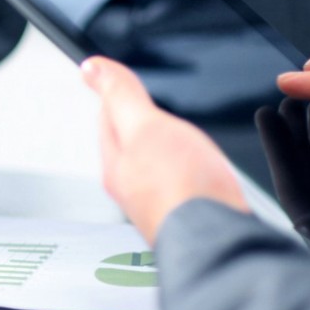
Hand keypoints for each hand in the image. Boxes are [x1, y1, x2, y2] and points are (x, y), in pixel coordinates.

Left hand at [82, 56, 248, 242]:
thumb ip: (120, 96)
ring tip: (166, 133)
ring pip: (154, 165)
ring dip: (161, 146)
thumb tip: (91, 67)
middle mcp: (133, 188)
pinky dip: (185, 168)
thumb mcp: (145, 126)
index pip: (107, 118)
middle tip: (140, 102)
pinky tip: (197, 171)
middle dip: (138, 122)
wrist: (218, 241)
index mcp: (116, 163)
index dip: (114, 92)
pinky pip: (180, 183)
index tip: (112, 77)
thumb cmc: (181, 189)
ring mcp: (160, 204)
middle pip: (130, 143)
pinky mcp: (188, 216)